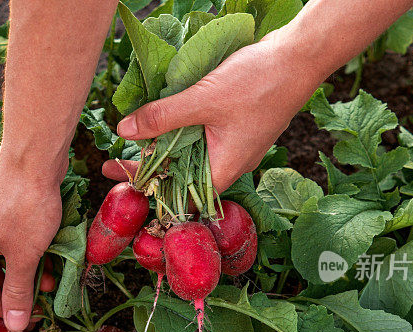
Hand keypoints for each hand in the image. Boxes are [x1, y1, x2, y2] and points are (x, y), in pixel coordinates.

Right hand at [0, 152, 63, 331]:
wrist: (32, 154)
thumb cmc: (26, 206)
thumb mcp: (25, 255)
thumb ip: (19, 290)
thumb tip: (13, 324)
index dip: (2, 309)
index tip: (28, 317)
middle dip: (16, 289)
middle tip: (42, 299)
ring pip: (1, 254)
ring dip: (25, 269)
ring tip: (51, 278)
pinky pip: (8, 235)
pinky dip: (25, 248)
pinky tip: (47, 250)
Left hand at [102, 26, 327, 191]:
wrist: (299, 57)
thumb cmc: (259, 83)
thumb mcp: (202, 100)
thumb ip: (161, 117)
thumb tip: (124, 131)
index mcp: (225, 168)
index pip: (180, 192)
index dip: (149, 188)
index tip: (120, 179)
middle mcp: (230, 162)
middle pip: (182, 175)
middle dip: (150, 168)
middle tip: (114, 162)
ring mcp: (234, 145)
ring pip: (191, 154)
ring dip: (164, 148)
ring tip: (132, 142)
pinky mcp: (236, 127)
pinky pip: (202, 137)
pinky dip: (181, 131)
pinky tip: (163, 120)